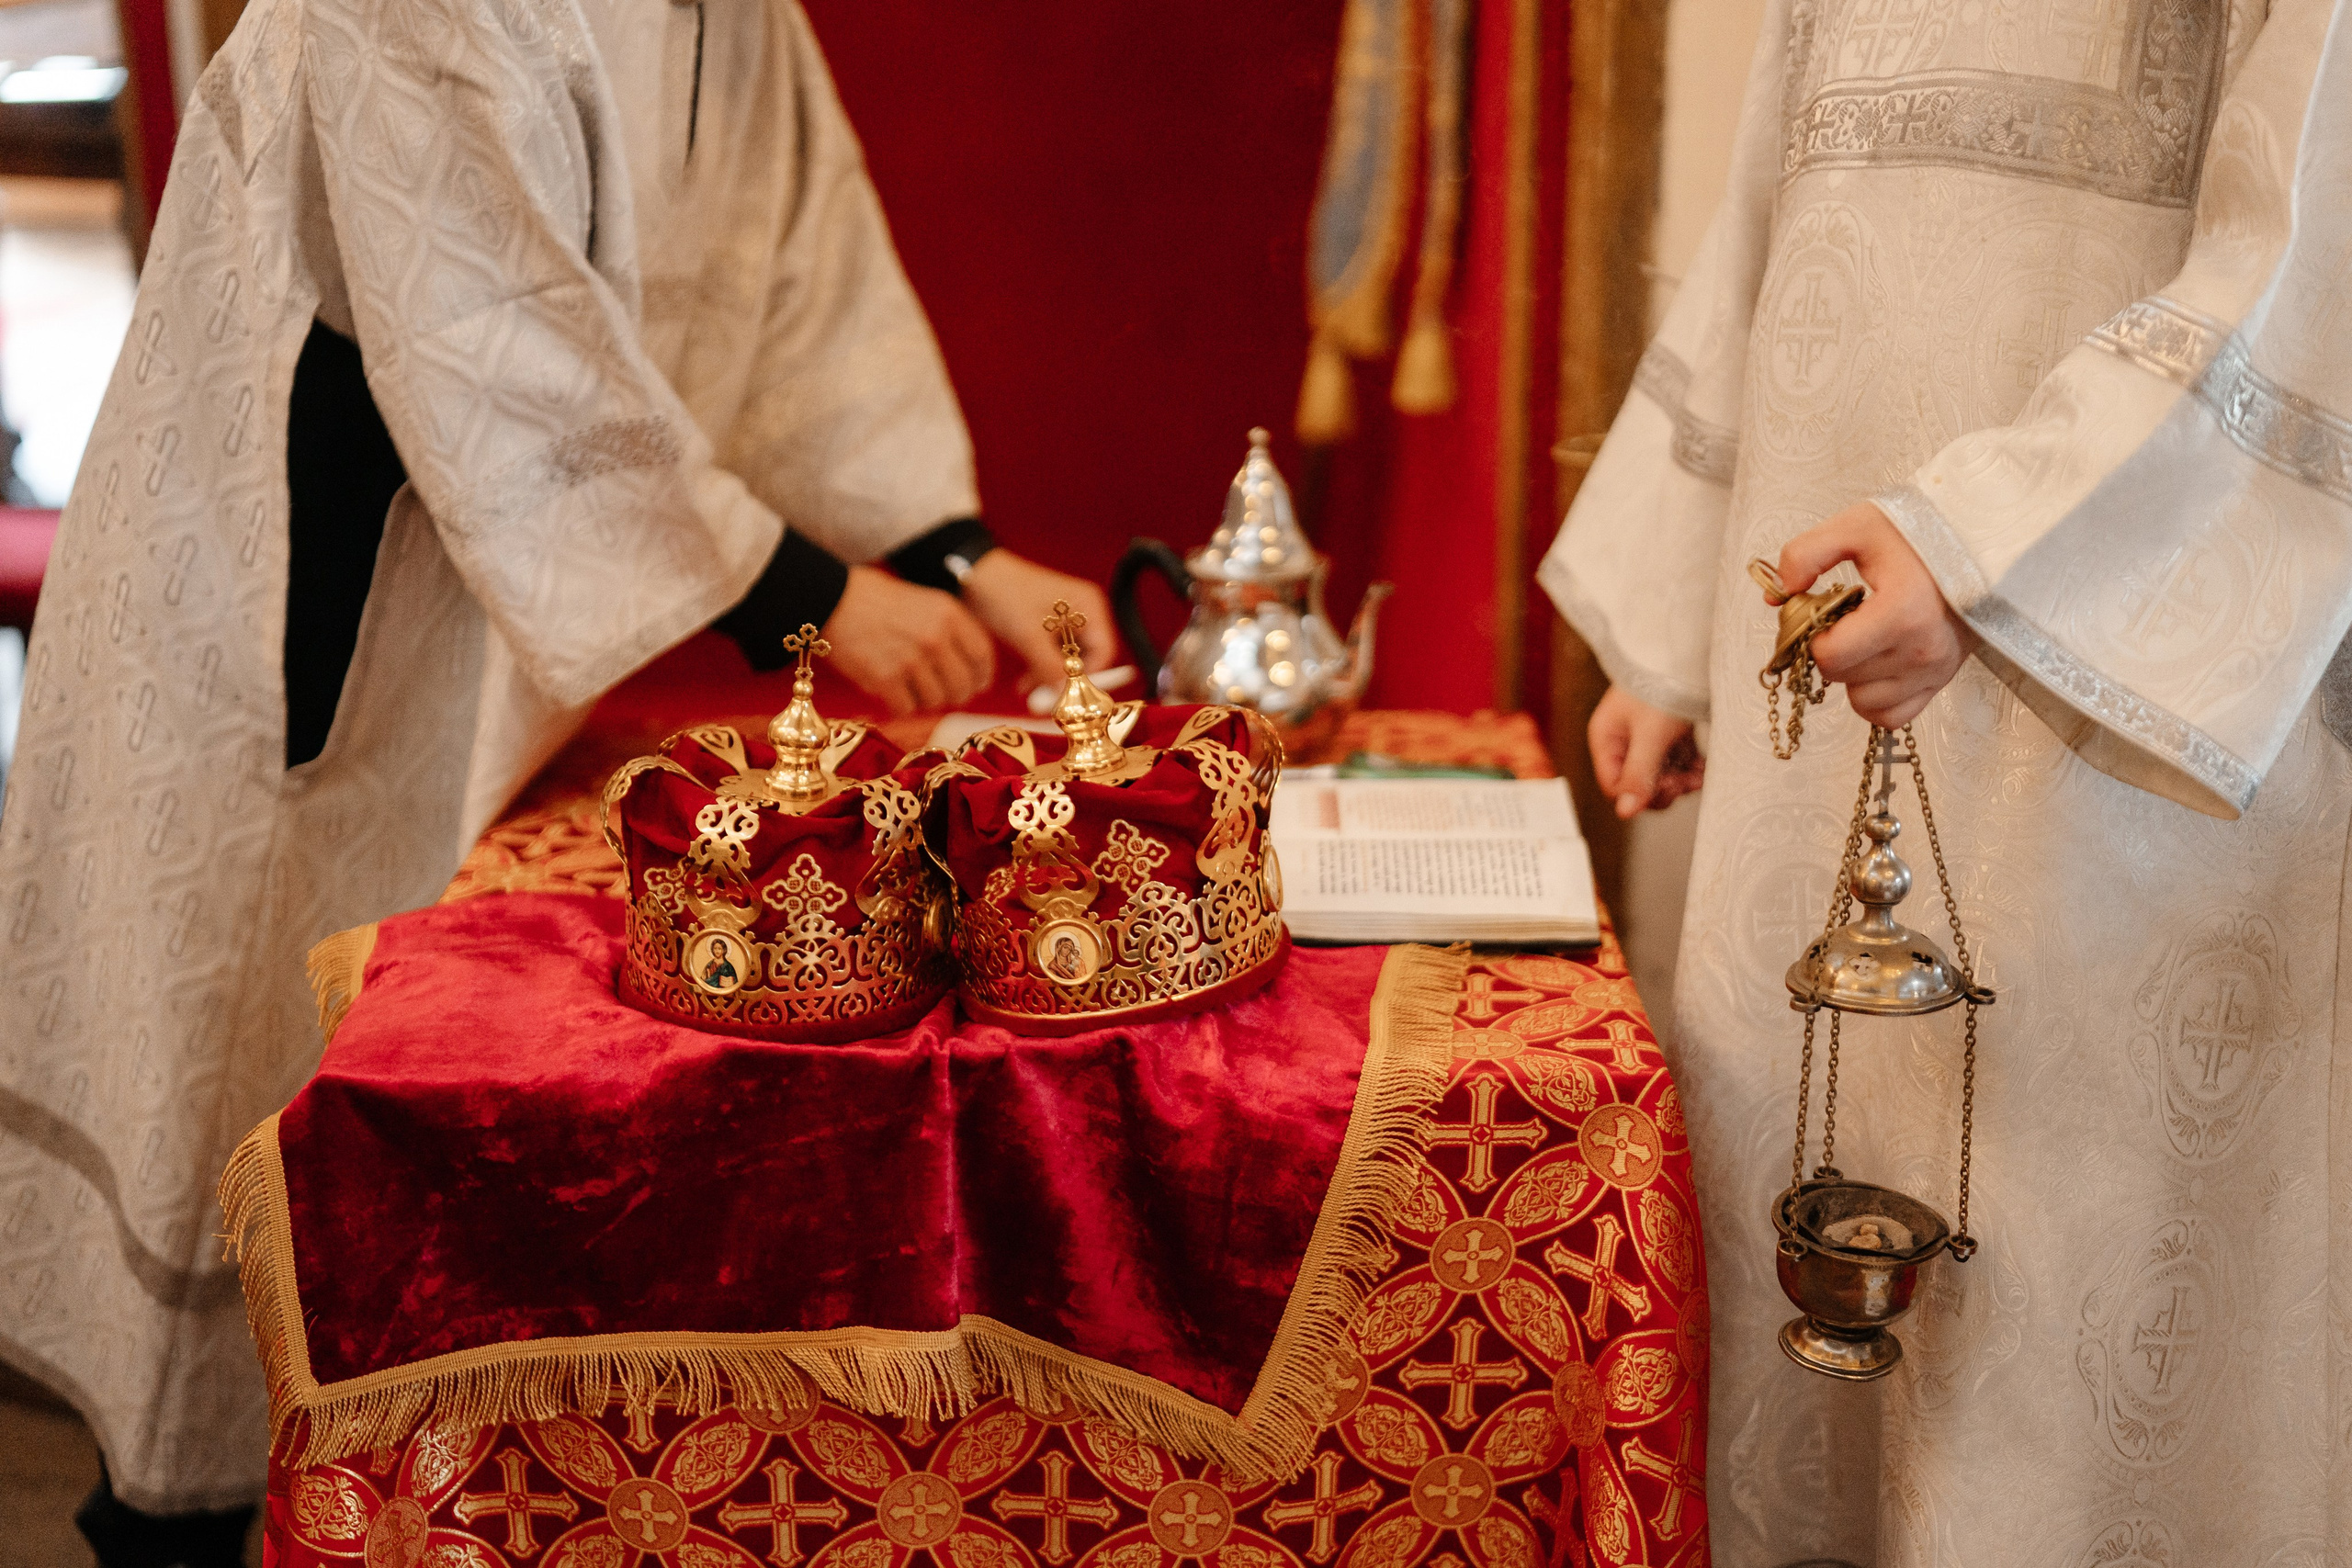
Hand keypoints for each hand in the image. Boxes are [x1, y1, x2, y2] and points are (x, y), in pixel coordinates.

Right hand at [822, 565, 995, 714]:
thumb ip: (952, 630)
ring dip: (924, 701)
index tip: (975, 685)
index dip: (981, 677)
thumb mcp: (925, 602)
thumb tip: (973, 670)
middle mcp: (935, 637)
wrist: (832, 599)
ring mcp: (911, 660)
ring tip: (910, 689)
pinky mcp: (886, 679)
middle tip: (940, 695)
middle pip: (963, 686)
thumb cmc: (877, 600)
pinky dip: (900, 706)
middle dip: (954, 695)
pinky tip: (891, 694)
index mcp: (949, 614)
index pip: (983, 656)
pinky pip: (907, 709)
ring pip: (936, 701)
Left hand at [960, 551, 1116, 692]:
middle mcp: (1083, 613)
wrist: (976, 576)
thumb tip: (1064, 693)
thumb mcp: (1029, 635)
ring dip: (1050, 677)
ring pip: (1068, 660)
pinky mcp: (1048, 628)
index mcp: (1089, 606)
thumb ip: (1049, 666)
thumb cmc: (1006, 594)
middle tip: (1046, 698)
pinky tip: (1024, 683)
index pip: (1104, 651)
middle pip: (1087, 657)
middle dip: (1066, 679)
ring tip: (1029, 691)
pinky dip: (1041, 669)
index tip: (1070, 693)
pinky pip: (1053, 656)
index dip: (1089, 675)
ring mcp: (1066, 621)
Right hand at [1589, 685, 1704, 818]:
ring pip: (1659, 776)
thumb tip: (1625, 812)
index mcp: (1606, 739)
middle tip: (1685, 782)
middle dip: (1663, 788)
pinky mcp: (1669, 734)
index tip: (1666, 787)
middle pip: (1637, 784)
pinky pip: (1676, 763)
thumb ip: (1637, 774)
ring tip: (1698, 775)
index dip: (1638, 793)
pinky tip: (1703, 767)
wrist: (1687, 652)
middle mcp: (1623, 741)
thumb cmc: (1661, 685)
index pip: (1614, 785)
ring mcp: (1647, 738)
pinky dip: (1690, 769)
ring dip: (1680, 781)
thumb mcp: (1649, 735)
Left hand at [1773, 502, 1971, 728]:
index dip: (1813, 635)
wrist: (1977, 544)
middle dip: (1832, 650)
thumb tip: (1778, 594)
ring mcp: (1935, 671)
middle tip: (1845, 620)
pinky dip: (1875, 697)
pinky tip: (1876, 663)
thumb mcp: (1856, 527)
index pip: (1830, 656)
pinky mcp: (1941, 682)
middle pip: (1842, 678)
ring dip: (1853, 675)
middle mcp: (1923, 650)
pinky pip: (1891, 716)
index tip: (1824, 611)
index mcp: (1902, 613)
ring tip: (1866, 637)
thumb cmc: (1917, 533)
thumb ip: (1805, 553)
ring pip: (1863, 702)